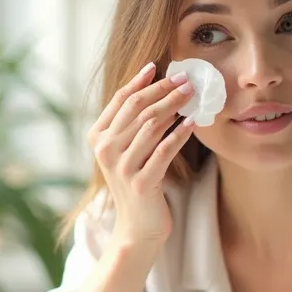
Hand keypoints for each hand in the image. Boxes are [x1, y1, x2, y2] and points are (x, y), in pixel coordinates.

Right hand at [87, 62, 197, 248]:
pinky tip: (193, 123)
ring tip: (193, 95)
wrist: (138, 225)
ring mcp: (122, 167)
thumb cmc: (137, 181)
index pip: (121, 100)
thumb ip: (132, 122)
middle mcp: (106, 150)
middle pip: (138, 108)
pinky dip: (180, 133)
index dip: (141, 80)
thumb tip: (156, 84)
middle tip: (186, 79)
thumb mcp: (126, 150)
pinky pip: (165, 150)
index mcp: (98, 137)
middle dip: (164, 90)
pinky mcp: (142, 182)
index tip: (160, 66)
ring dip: (175, 106)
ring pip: (152, 125)